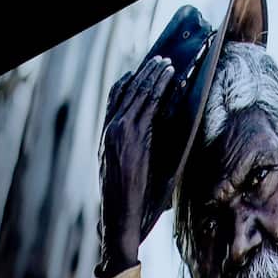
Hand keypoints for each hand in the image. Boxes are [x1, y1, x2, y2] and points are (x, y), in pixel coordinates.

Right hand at [97, 55, 175, 277]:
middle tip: (162, 59)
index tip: (143, 70)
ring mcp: (119, 131)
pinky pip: (149, 106)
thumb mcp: (131, 172)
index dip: (131, 82)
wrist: (120, 217)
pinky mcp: (131, 137)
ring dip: (154, 76)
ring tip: (168, 63)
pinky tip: (170, 78)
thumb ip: (140, 153)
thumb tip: (158, 143)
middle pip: (128, 91)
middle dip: (146, 74)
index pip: (117, 99)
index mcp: (108, 136)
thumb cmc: (130, 202)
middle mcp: (111, 129)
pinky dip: (160, 89)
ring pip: (138, 94)